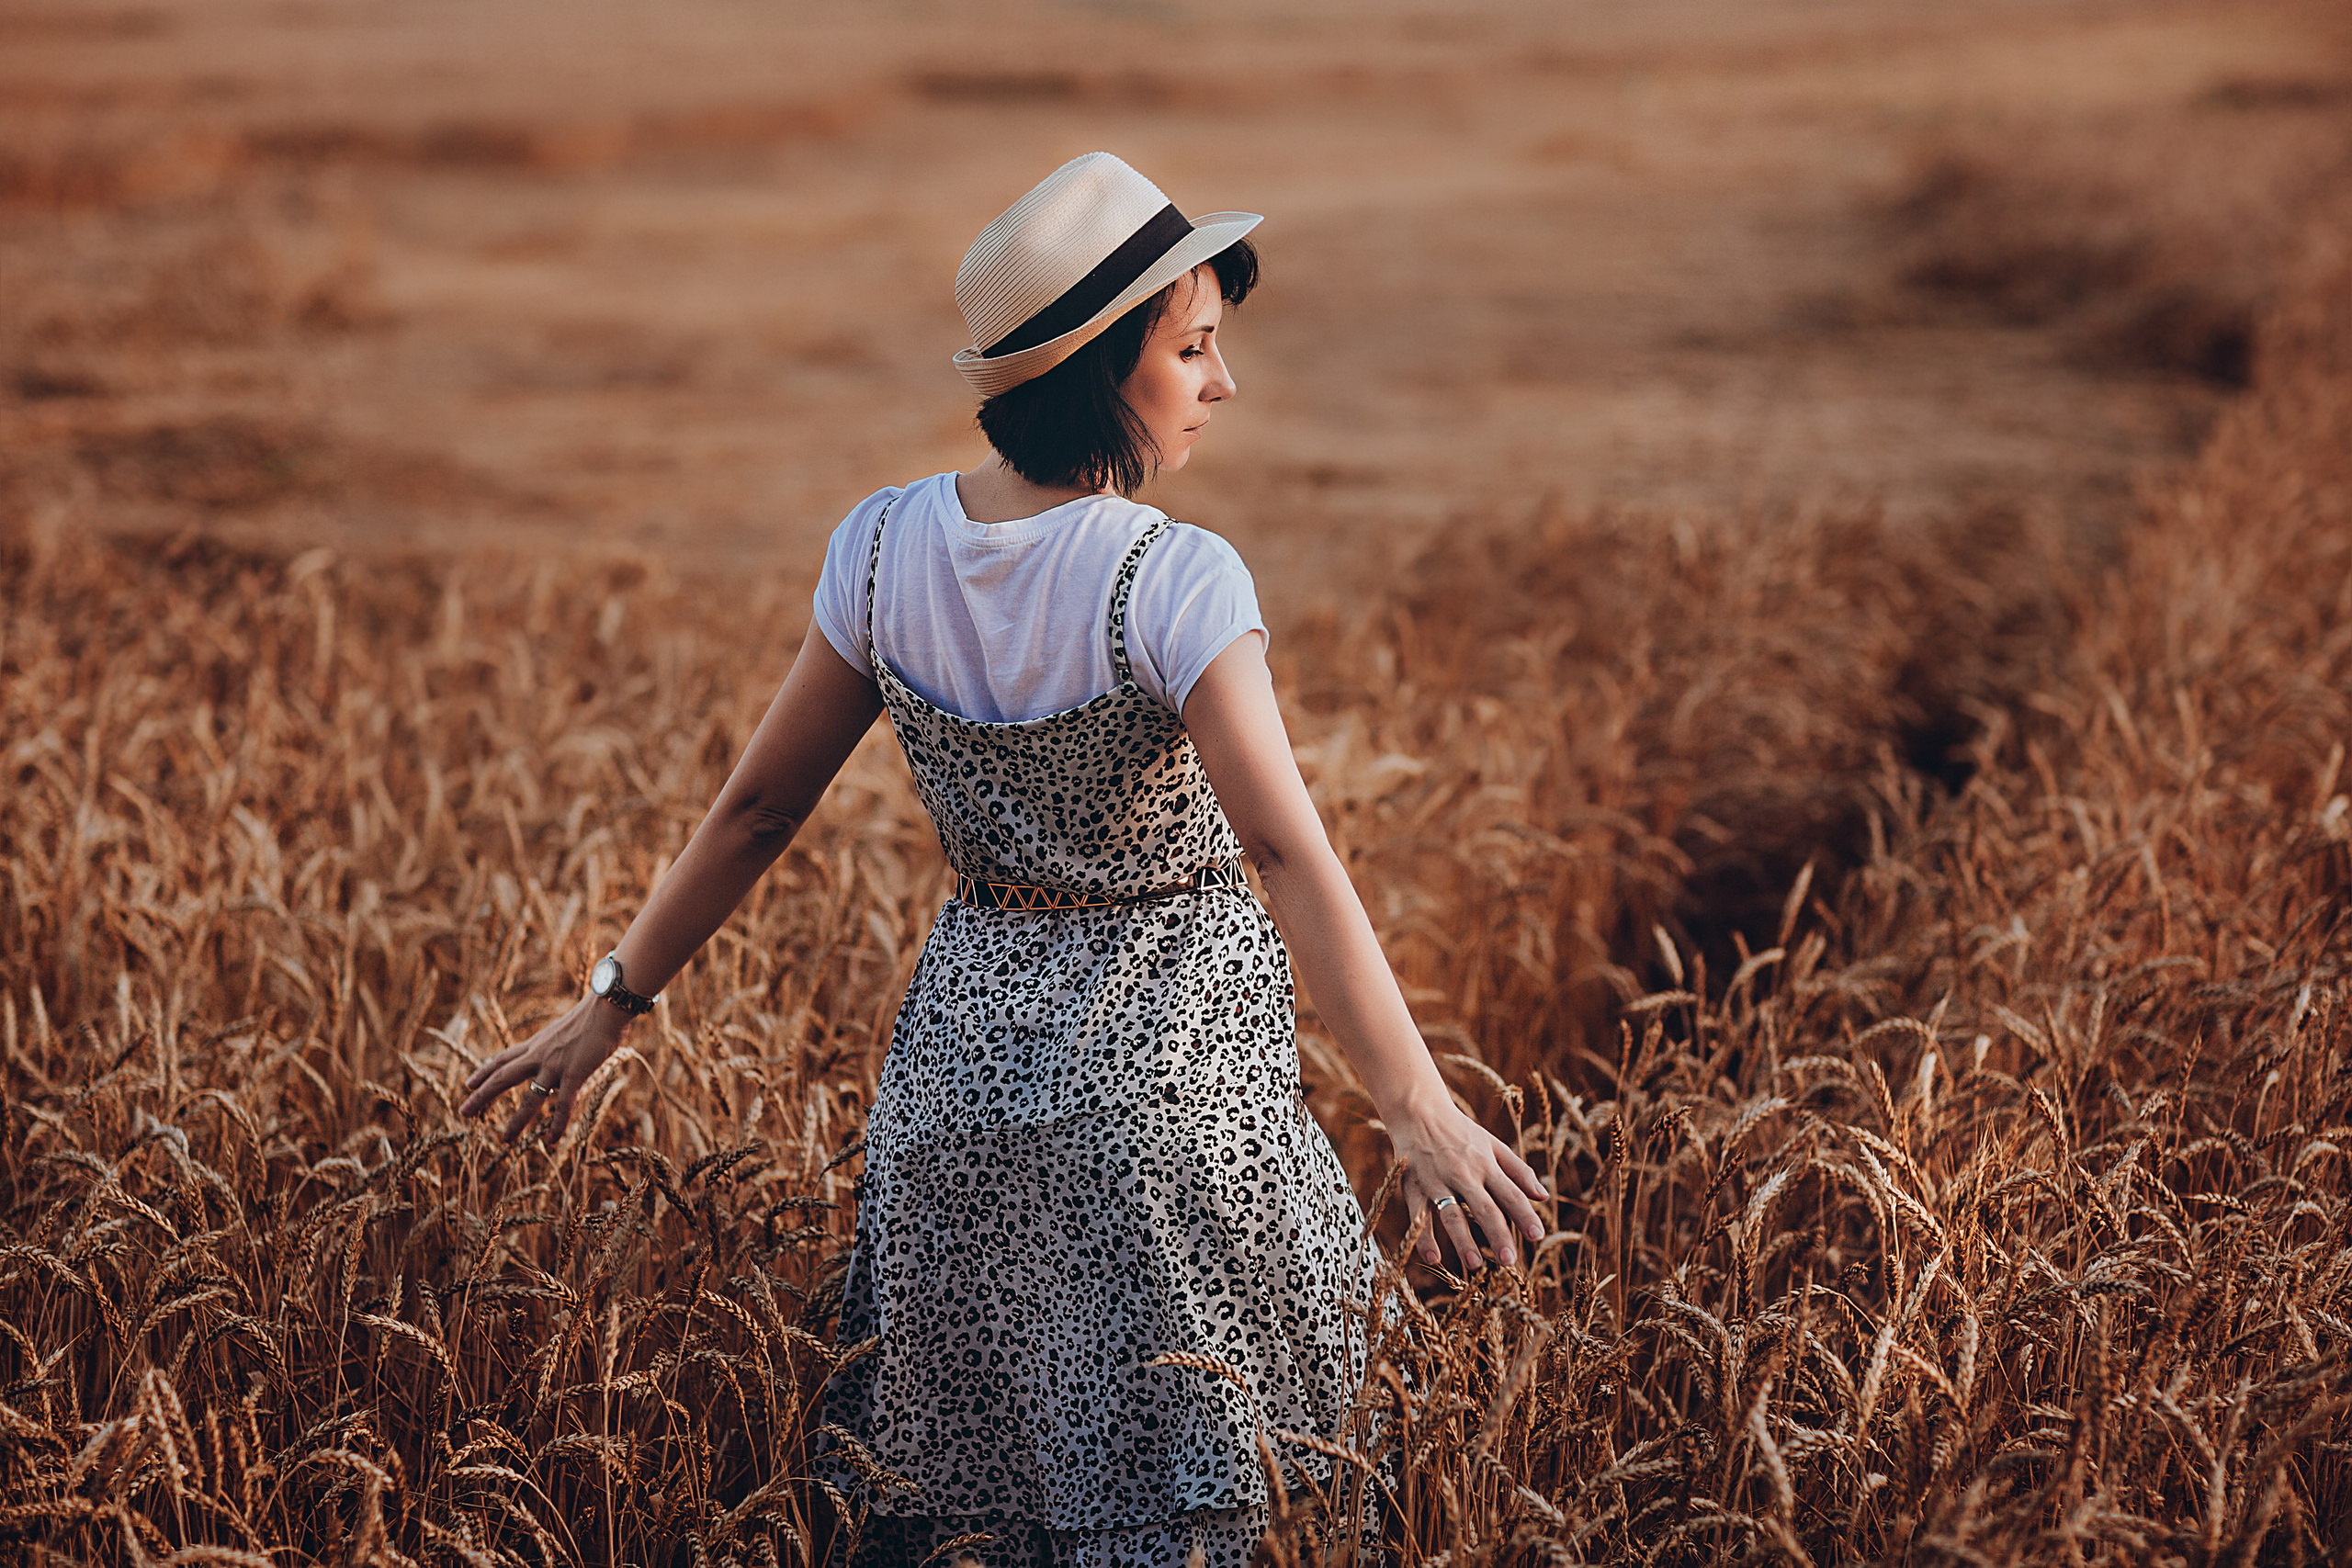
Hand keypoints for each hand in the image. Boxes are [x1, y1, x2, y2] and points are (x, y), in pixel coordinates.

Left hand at [458, 996, 628, 1143]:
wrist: (608, 1006)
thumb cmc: (594, 1014)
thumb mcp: (565, 1029)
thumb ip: (557, 1044)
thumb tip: (559, 1053)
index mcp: (537, 1044)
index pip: (503, 1058)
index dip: (484, 1072)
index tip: (469, 1084)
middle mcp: (539, 1055)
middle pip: (503, 1077)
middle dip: (482, 1095)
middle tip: (463, 1112)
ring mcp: (555, 1065)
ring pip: (531, 1098)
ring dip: (517, 1121)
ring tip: (505, 1140)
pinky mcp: (574, 1073)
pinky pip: (564, 1104)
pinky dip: (558, 1123)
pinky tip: (552, 1140)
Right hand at [1386, 1097, 1548, 1270]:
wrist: (1418, 1112)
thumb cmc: (1461, 1132)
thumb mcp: (1493, 1145)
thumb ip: (1519, 1172)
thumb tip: (1544, 1196)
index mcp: (1486, 1165)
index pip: (1511, 1194)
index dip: (1525, 1215)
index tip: (1537, 1236)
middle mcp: (1463, 1174)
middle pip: (1484, 1208)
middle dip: (1497, 1235)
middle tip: (1509, 1261)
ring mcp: (1437, 1182)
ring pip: (1451, 1215)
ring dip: (1463, 1240)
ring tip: (1475, 1265)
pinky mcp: (1413, 1187)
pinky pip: (1418, 1216)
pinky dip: (1424, 1237)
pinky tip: (1434, 1258)